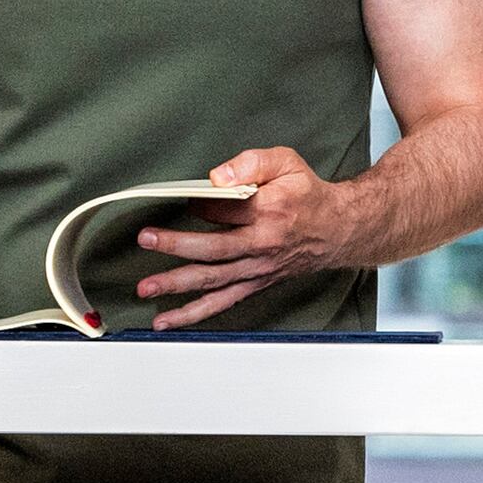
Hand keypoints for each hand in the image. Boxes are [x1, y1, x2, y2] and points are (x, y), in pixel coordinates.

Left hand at [126, 146, 362, 329]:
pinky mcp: (254, 283)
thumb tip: (217, 177)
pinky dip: (194, 313)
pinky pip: (222, 302)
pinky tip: (169, 319)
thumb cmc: (308, 196)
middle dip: (176, 245)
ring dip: (177, 285)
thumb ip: (251, 163)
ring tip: (147, 289)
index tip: (186, 196)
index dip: (200, 201)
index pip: (224, 209)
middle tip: (146, 239)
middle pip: (213, 248)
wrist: (336, 229)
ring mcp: (257, 269)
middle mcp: (262, 244)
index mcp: (269, 211)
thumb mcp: (286, 163)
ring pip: (213, 280)